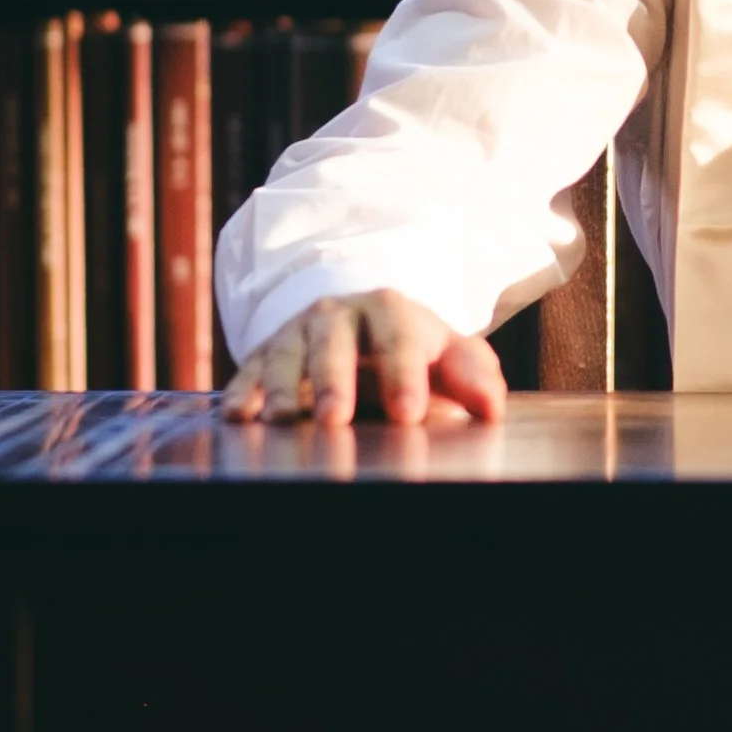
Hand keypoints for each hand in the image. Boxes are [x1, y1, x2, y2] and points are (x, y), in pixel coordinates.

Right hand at [221, 292, 507, 428]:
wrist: (355, 325)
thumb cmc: (408, 349)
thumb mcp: (445, 353)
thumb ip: (472, 375)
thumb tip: (491, 408)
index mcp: (390, 311)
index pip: (399, 338)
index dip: (404, 375)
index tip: (410, 415)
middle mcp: (337, 316)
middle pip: (334, 341)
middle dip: (335, 380)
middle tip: (338, 419)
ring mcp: (296, 335)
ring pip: (286, 356)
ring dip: (283, 388)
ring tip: (285, 420)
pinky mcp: (263, 357)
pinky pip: (248, 373)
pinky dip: (242, 393)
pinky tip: (240, 416)